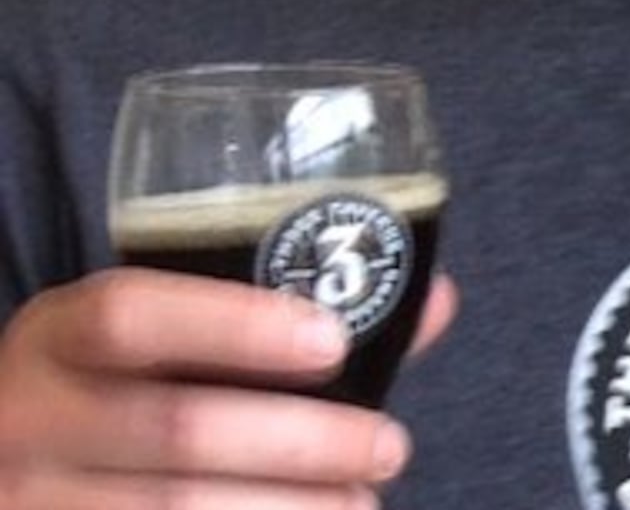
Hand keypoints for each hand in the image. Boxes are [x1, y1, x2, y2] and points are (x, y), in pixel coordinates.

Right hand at [0, 266, 456, 505]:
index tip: (332, 341)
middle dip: (305, 441)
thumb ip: (277, 320)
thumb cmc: (112, 394)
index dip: (236, 326)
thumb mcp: (152, 346)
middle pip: (178, 428)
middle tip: (388, 447)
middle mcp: (26, 417)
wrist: (7, 465)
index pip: (131, 317)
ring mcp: (26, 501)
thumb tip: (432, 296)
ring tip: (362, 501)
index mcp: (54, 336)